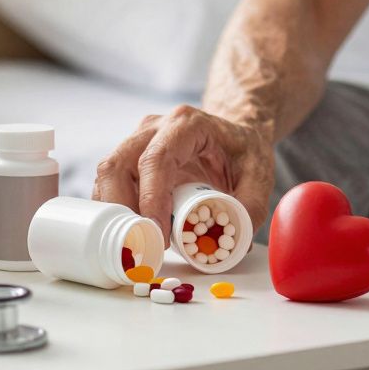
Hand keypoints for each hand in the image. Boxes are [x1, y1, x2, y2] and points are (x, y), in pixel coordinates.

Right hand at [92, 105, 274, 244]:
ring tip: (134, 241)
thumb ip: (250, 207)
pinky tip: (131, 231)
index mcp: (187, 125)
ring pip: (108, 175)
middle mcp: (155, 128)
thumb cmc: (244, 150)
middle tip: (137, 244)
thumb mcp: (260, 175)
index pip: (157, 159)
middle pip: (118, 164)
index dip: (151, 197)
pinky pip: (110, 185)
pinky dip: (115, 210)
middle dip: (120, 209)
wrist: (235, 134)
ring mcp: (138, 141)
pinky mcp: (130, 159)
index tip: (157, 233)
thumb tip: (230, 241)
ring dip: (114, 212)